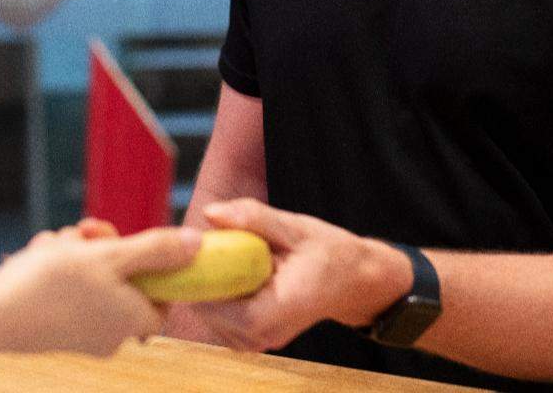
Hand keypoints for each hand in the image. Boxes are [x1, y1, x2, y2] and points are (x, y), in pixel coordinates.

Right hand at [0, 219, 201, 356]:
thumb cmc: (51, 286)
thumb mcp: (111, 256)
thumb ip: (157, 249)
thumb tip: (199, 244)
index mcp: (132, 322)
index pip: (162, 297)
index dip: (151, 266)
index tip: (130, 244)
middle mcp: (109, 334)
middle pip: (123, 280)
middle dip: (101, 248)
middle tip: (84, 231)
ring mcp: (78, 333)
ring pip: (90, 276)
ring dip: (73, 252)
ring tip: (52, 247)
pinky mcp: (51, 326)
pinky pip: (64, 287)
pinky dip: (52, 266)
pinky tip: (35, 258)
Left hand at [188, 198, 410, 352]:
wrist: (354, 281)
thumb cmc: (329, 253)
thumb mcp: (295, 227)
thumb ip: (253, 218)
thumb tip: (211, 212)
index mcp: (283, 308)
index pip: (227, 312)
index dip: (205, 284)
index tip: (199, 252)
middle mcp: (269, 334)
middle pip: (213, 316)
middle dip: (204, 281)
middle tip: (208, 247)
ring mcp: (261, 340)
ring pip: (213, 320)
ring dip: (210, 288)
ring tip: (225, 258)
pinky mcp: (254, 337)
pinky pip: (222, 321)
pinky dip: (219, 297)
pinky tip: (231, 274)